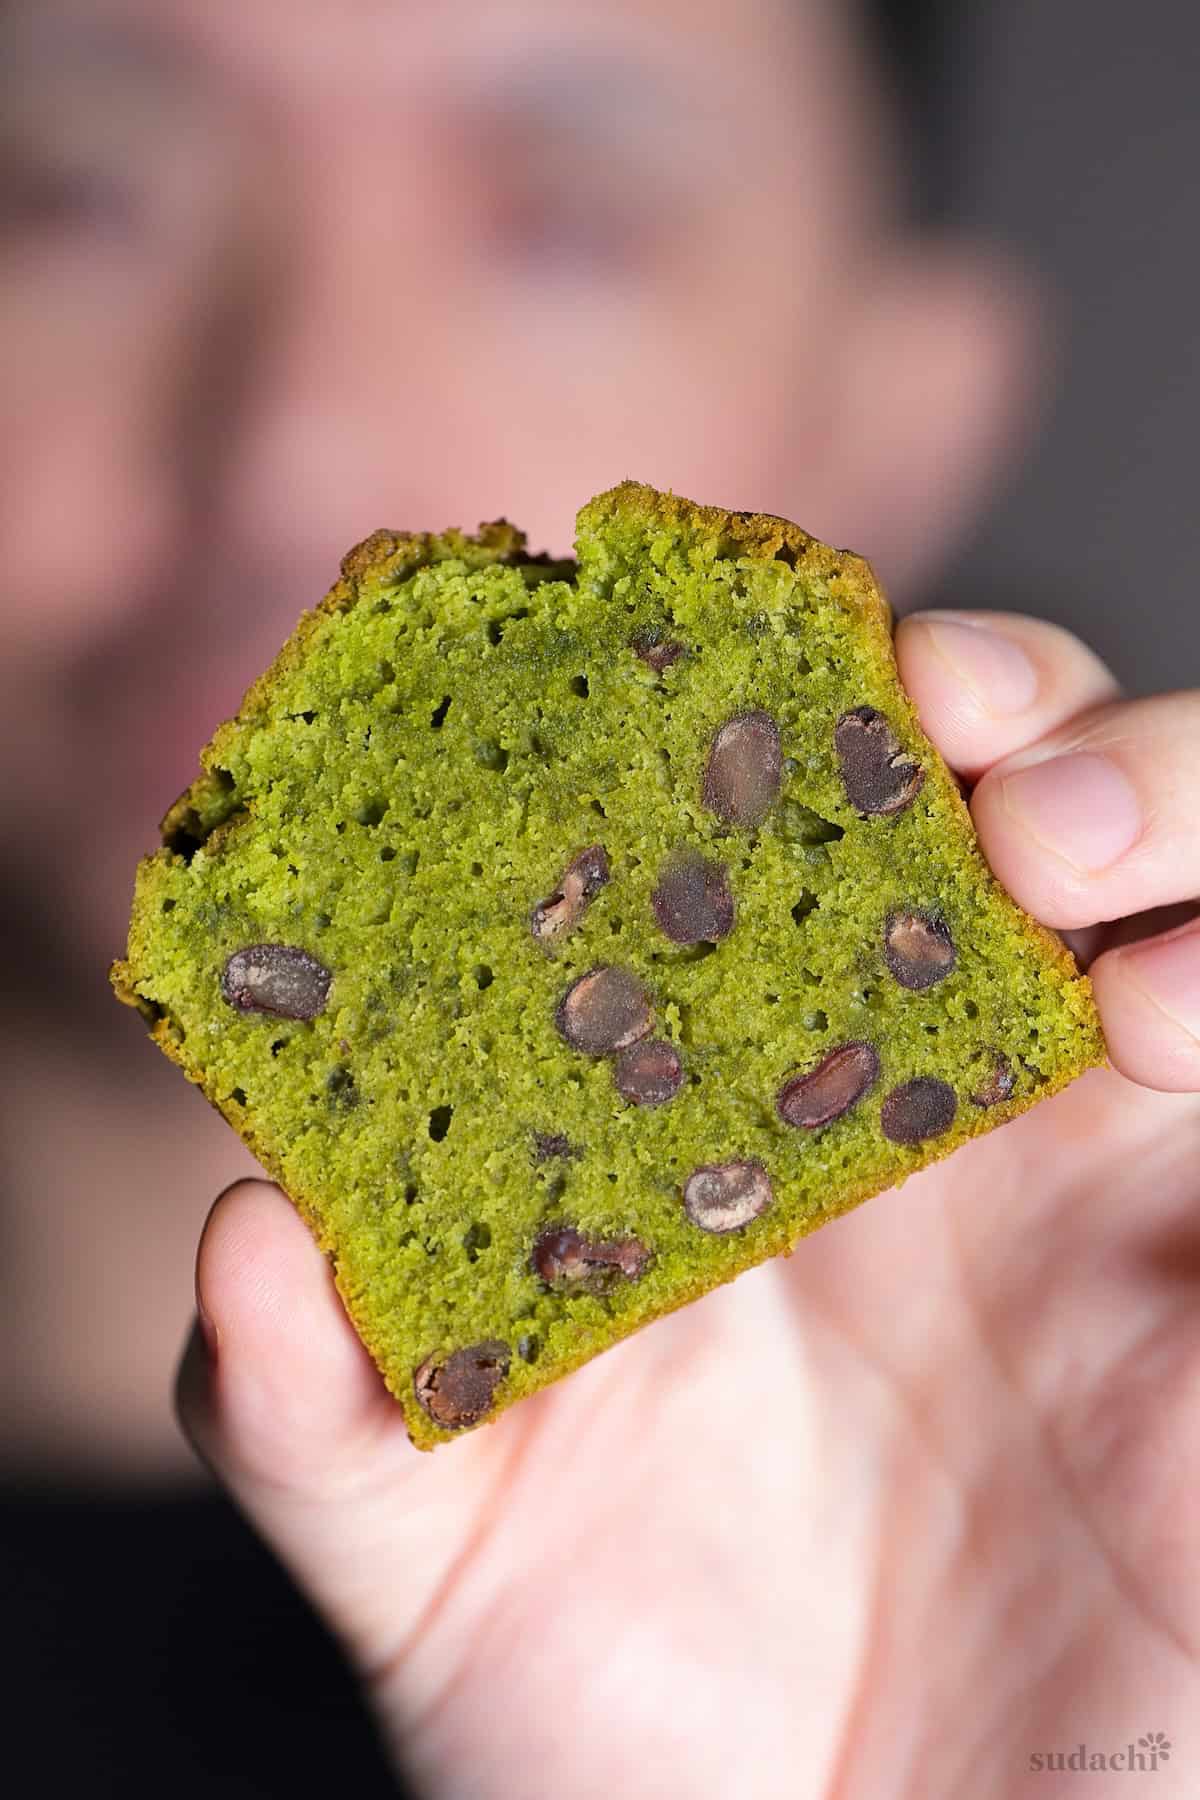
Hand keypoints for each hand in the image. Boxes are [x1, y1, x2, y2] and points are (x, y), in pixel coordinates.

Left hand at [177, 613, 1199, 1798]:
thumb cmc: (629, 1728)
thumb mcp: (430, 1553)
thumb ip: (318, 1402)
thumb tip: (247, 1229)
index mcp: (742, 1107)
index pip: (773, 826)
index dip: (753, 711)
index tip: (688, 660)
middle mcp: (940, 1103)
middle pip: (1021, 787)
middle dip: (1001, 694)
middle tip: (932, 718)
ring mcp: (1112, 1178)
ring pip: (1192, 870)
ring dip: (1153, 790)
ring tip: (1051, 847)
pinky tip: (1163, 1018)